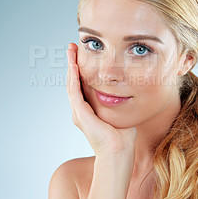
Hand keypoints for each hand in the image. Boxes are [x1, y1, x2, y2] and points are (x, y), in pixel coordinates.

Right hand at [66, 43, 136, 157]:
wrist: (119, 151)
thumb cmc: (124, 137)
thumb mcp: (121, 113)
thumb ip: (120, 101)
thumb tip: (127, 90)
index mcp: (89, 110)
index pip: (83, 84)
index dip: (82, 69)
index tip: (83, 54)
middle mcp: (81, 110)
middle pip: (74, 81)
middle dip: (73, 63)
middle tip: (72, 47)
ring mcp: (78, 112)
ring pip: (71, 83)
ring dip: (71, 66)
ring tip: (71, 50)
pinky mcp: (80, 114)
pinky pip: (74, 91)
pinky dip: (74, 77)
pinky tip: (74, 65)